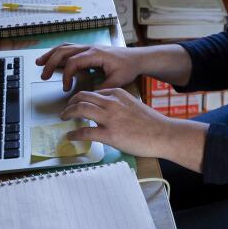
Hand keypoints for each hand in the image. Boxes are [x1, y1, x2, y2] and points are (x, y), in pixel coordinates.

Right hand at [36, 44, 143, 90]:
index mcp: (96, 54)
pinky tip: (51, 59)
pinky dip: (58, 53)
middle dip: (51, 62)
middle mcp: (90, 48)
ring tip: (39, 63)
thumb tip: (88, 96)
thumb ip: (102, 88)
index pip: (73, 62)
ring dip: (51, 55)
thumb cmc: (128, 68)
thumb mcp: (117, 81)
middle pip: (64, 51)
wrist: (136, 58)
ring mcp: (88, 48)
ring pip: (65, 47)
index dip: (66, 75)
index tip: (66, 89)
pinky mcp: (88, 50)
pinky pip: (70, 49)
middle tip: (43, 76)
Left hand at [63, 88, 207, 169]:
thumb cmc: (151, 122)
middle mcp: (111, 103)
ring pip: (80, 109)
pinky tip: (70, 137)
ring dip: (68, 113)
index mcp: (118, 94)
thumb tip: (106, 111)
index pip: (93, 92)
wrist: (163, 134)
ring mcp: (109, 118)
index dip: (82, 97)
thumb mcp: (133, 104)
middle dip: (70, 102)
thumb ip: (119, 104)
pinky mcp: (109, 134)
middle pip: (82, 97)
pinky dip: (74, 134)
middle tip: (66, 109)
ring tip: (64, 118)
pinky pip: (85, 132)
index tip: (77, 102)